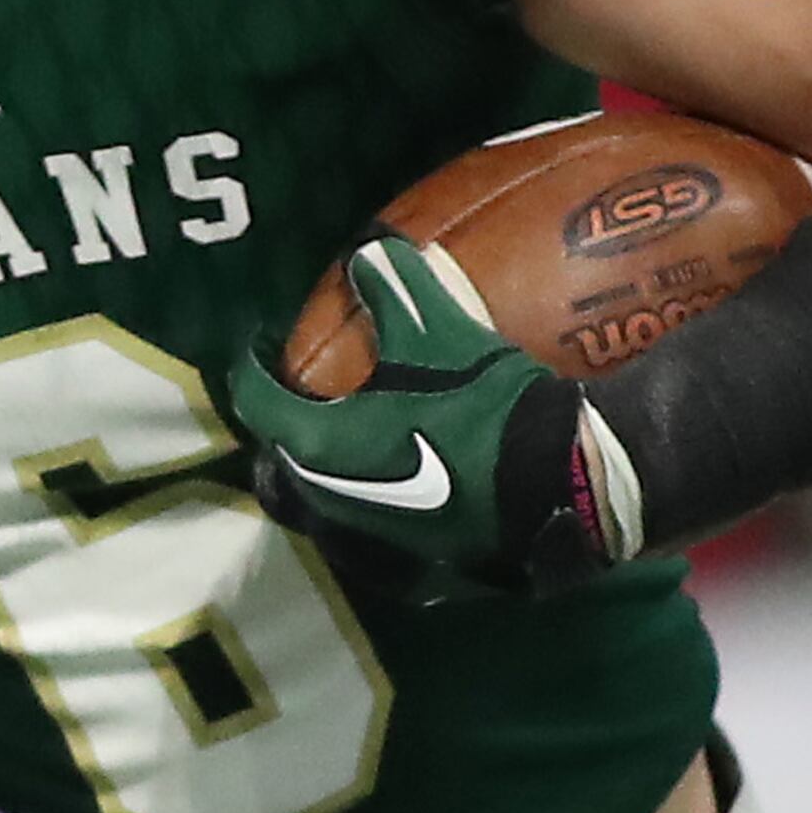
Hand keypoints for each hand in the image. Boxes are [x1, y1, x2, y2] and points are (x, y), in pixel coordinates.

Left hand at [227, 235, 642, 593]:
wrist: (559, 482)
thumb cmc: (481, 406)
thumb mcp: (436, 329)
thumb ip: (392, 284)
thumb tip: (367, 250)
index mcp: (316, 444)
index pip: (256, 400)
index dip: (253, 365)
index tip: (262, 344)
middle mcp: (327, 500)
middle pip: (280, 458)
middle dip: (284, 423)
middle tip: (303, 391)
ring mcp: (368, 538)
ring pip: (321, 500)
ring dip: (323, 466)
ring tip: (347, 432)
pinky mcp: (413, 563)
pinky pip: (369, 530)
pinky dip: (369, 501)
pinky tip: (397, 479)